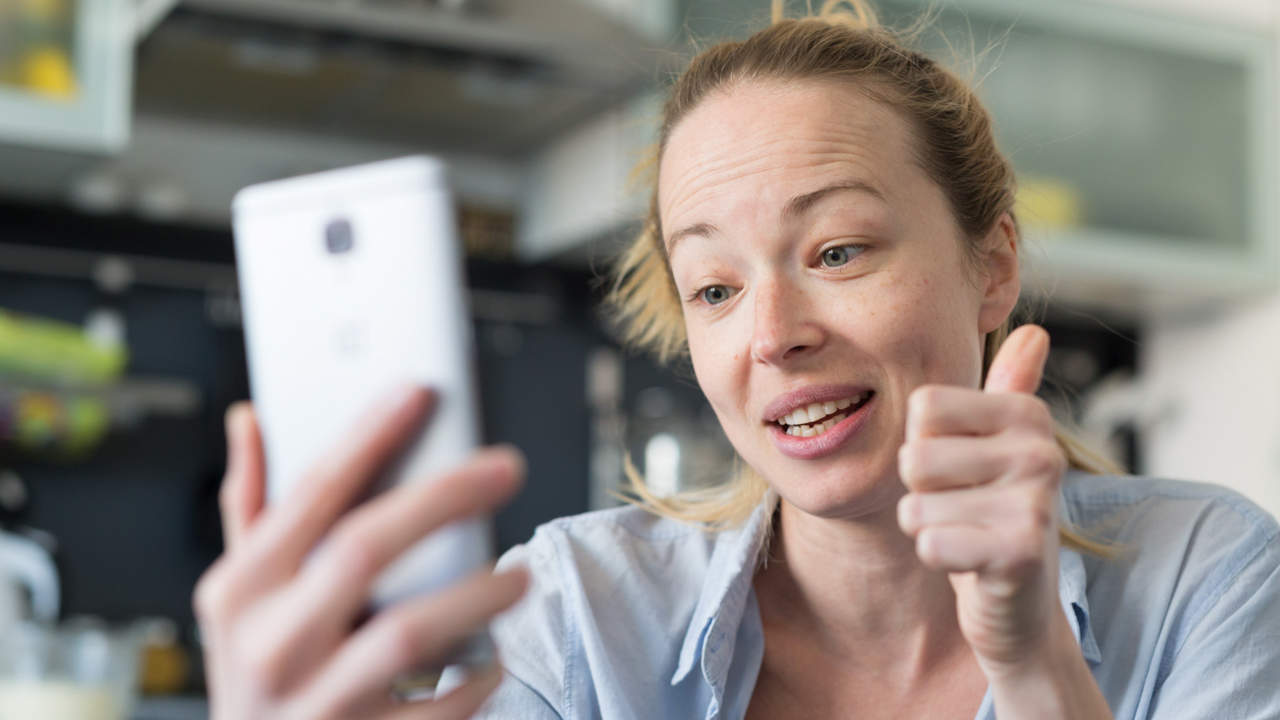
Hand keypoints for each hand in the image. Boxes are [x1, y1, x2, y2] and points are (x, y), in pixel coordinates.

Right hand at [194, 387, 527, 719]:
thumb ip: (248, 506)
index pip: (309, 496)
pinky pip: (438, 710)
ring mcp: (316, 702)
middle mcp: (270, 643)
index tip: (417, 392)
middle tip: (506, 467)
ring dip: (475, 596)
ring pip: (408, 634)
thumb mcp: (235, 596)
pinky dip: (478, 679)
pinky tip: (495, 657)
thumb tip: (250, 418)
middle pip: (364, 548)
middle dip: (443, 498)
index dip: (365, 437)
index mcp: (240, 590)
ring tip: (520, 577)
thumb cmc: (257, 671)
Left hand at [896, 325, 1067, 675]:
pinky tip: (970, 564)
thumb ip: (1009, 389)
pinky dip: (936, 558)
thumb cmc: (991, 514)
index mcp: (1027, 415)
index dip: (923, 444)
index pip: (922, 407)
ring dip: (927, 528)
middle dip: (921, 492)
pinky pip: (929, 543)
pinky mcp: (1019, 553)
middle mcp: (1040, 452)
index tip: (959, 469)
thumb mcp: (996, 447)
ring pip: (914, 505)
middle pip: (913, 457)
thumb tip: (1035, 333)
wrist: (1019, 605)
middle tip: (961, 509)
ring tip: (967, 535)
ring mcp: (1035, 503)